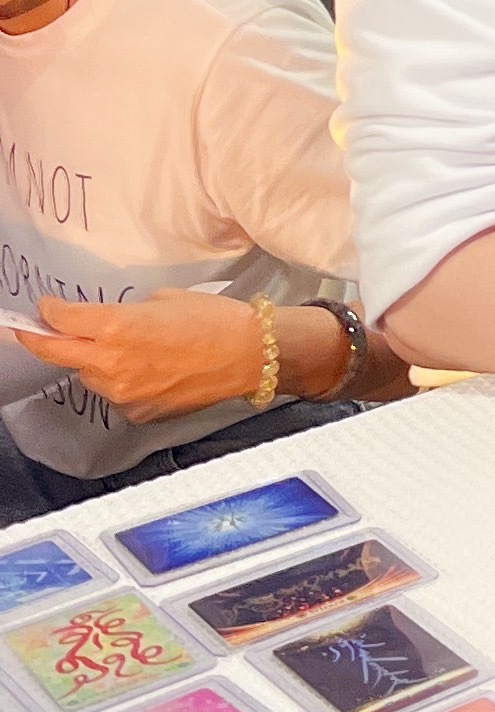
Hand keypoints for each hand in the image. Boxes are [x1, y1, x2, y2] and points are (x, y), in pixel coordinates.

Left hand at [22, 293, 273, 423]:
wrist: (249, 356)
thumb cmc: (214, 320)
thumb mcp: (163, 299)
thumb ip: (126, 312)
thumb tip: (110, 323)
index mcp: (117, 327)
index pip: (62, 321)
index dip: (47, 312)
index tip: (43, 309)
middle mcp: (111, 364)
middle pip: (56, 354)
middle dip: (40, 340)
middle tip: (29, 331)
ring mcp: (122, 393)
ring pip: (88, 375)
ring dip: (91, 361)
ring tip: (124, 349)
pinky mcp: (137, 412)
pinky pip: (115, 394)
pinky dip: (121, 381)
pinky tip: (149, 369)